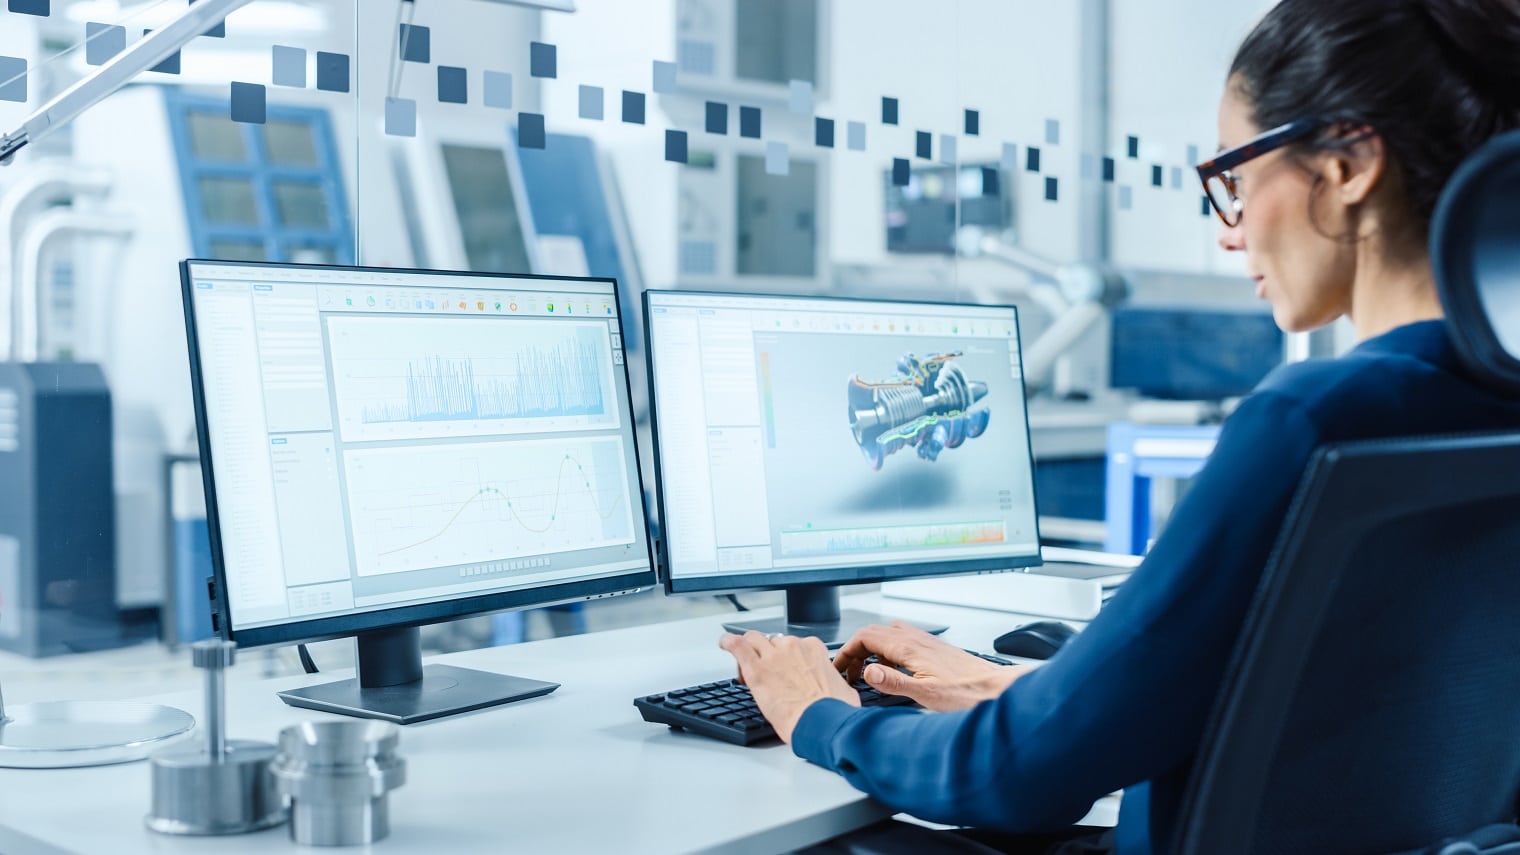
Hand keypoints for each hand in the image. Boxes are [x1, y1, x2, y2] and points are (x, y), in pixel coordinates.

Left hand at [718, 631, 860, 742]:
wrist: (822, 722)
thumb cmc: (834, 711)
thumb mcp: (842, 691)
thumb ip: (833, 684)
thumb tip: (836, 693)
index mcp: (814, 649)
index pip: (795, 644)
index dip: (785, 657)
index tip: (784, 670)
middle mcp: (793, 646)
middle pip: (773, 641)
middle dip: (767, 653)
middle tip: (765, 671)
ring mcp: (773, 656)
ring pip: (754, 639)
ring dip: (748, 648)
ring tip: (743, 663)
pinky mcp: (756, 669)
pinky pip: (737, 645)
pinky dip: (729, 642)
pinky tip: (724, 643)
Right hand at [834, 622, 1034, 711]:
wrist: (995, 689)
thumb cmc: (967, 693)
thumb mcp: (926, 694)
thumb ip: (894, 682)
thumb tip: (867, 671)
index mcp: (909, 647)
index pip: (865, 637)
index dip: (846, 651)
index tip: (838, 668)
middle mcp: (916, 639)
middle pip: (874, 633)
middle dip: (855, 650)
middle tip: (848, 673)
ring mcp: (925, 643)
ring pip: (888, 635)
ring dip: (871, 650)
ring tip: (866, 672)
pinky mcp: (933, 650)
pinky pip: (901, 642)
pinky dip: (887, 652)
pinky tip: (893, 671)